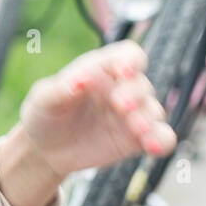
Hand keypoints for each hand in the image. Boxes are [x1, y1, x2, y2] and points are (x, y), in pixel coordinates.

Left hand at [16, 39, 176, 184]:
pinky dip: (162, 140)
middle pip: (141, 84)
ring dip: (148, 118)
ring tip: (137, 129)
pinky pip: (161, 137)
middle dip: (135, 94)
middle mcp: (122, 89)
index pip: (128, 55)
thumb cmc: (45, 114)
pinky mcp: (136, 139)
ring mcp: (132, 114)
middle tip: (121, 106)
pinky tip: (152, 147)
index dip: (131, 60)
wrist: (46, 150)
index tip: (123, 71)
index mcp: (101, 70)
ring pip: (154, 111)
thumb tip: (79, 79)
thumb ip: (59, 88)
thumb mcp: (43, 99)